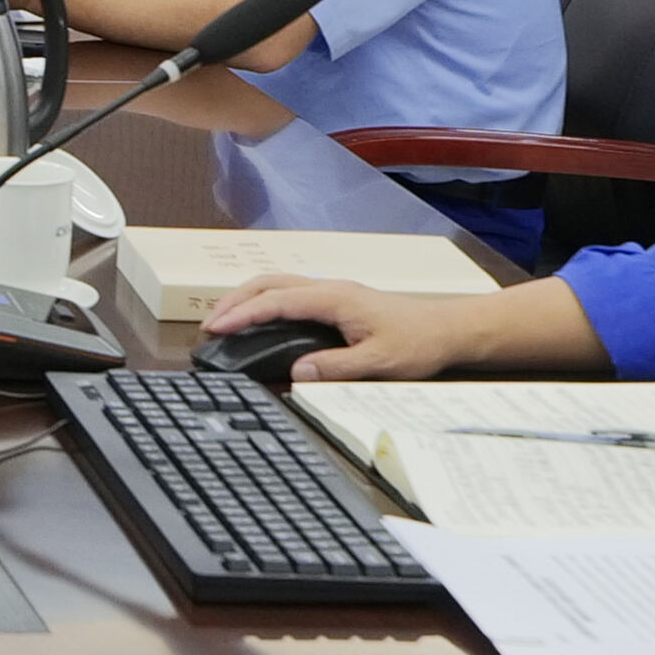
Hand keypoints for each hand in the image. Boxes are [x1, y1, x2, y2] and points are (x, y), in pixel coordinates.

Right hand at [200, 279, 476, 382]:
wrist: (446, 330)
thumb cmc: (417, 344)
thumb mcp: (380, 363)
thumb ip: (337, 367)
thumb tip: (297, 371)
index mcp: (335, 299)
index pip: (277, 301)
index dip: (243, 314)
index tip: (217, 328)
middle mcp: (328, 288)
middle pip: (268, 282)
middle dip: (233, 300)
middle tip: (209, 326)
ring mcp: (331, 291)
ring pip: (276, 283)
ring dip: (245, 298)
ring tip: (223, 321)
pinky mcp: (335, 299)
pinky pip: (288, 291)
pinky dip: (262, 300)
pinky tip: (256, 318)